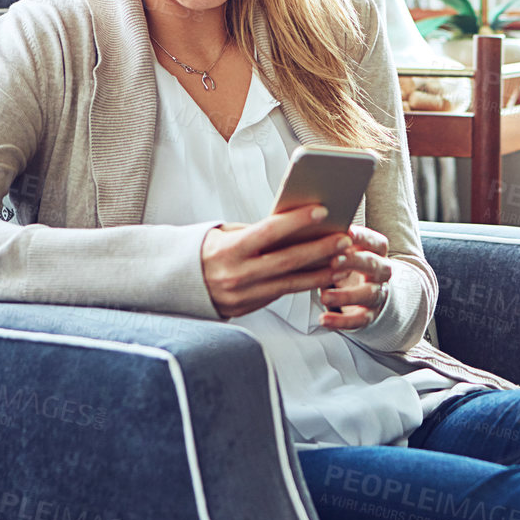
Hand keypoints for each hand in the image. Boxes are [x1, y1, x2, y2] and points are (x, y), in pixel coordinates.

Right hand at [200, 205, 359, 318]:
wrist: (175, 284)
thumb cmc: (204, 250)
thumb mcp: (224, 234)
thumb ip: (256, 233)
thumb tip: (294, 226)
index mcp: (228, 250)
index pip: (268, 231)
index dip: (296, 221)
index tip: (321, 210)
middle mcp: (236, 275)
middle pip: (287, 261)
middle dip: (319, 249)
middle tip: (343, 239)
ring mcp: (242, 296)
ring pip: (290, 284)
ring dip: (320, 273)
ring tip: (342, 261)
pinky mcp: (246, 309)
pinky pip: (280, 294)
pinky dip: (302, 284)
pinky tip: (321, 275)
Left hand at [319, 225, 393, 331]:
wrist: (369, 290)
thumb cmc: (348, 263)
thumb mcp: (346, 249)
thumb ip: (333, 239)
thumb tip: (307, 224)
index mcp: (377, 251)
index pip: (376, 242)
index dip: (363, 237)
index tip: (346, 231)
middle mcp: (381, 271)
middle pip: (373, 265)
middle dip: (354, 262)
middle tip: (333, 260)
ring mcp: (377, 294)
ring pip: (368, 294)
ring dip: (346, 295)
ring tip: (324, 296)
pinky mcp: (369, 315)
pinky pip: (358, 320)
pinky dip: (341, 322)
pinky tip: (324, 320)